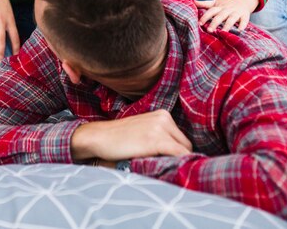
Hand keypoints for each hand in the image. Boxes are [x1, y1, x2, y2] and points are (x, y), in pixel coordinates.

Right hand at [0, 0, 20, 63]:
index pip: (14, 36)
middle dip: (1, 54)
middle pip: (1, 40)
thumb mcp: (9, 10)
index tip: (15, 57)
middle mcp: (1, 21)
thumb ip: (9, 23)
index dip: (15, 47)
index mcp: (10, 20)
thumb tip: (10, 37)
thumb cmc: (0, 1)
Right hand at [71, 109, 192, 161]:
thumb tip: (178, 156)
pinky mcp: (156, 140)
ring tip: (163, 170)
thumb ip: (160, 136)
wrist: (100, 137)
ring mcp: (161, 128)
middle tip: (165, 169)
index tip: (172, 164)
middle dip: (178, 158)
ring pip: (184, 151)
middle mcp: (164, 117)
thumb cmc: (120, 138)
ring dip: (177, 162)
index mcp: (163, 114)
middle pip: (185, 145)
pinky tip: (170, 171)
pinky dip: (178, 164)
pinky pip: (179, 154)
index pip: (182, 139)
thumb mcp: (144, 131)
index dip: (178, 154)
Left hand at [196, 0, 258, 32]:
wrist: (242, 0)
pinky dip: (242, 25)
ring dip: (227, 25)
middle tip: (209, 30)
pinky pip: (244, 20)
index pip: (211, 11)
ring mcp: (236, 12)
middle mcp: (227, 9)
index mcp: (219, 7)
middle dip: (215, 22)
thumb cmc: (225, 4)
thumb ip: (204, 4)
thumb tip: (192, 2)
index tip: (200, 23)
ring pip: (232, 18)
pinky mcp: (245, 15)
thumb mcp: (215, 2)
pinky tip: (239, 30)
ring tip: (223, 32)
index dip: (205, 17)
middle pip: (220, 16)